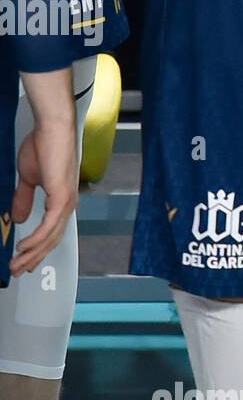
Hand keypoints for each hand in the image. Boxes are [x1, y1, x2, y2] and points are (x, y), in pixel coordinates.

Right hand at [9, 117, 78, 275]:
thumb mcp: (30, 178)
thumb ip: (26, 198)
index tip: (26, 263)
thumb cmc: (43, 146)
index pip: (53, 231)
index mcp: (63, 199)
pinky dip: (37, 239)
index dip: (40, 249)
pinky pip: (50, 225)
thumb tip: (21, 218)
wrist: (52, 129)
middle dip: (34, 258)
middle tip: (18, 271)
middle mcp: (68, 202)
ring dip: (32, 253)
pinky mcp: (63, 196)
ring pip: (51, 236)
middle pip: (52, 239)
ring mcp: (67, 200)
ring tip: (17, 265)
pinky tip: (25, 247)